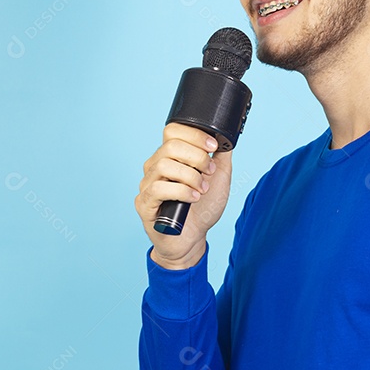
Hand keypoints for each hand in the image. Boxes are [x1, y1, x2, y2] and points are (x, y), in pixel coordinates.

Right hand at [135, 123, 232, 268]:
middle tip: (209, 172)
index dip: (194, 135)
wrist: (194, 238)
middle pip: (170, 146)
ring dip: (190, 176)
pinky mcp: (144, 204)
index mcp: (170, 157)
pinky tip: (193, 198)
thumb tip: (225, 136)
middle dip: (197, 157)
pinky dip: (181, 191)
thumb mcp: (219, 177)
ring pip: (164, 166)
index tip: (213, 146)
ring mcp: (147, 184)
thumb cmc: (203, 208)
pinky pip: (158, 189)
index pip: (172, 131)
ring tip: (202, 189)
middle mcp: (155, 167)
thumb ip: (221, 155)